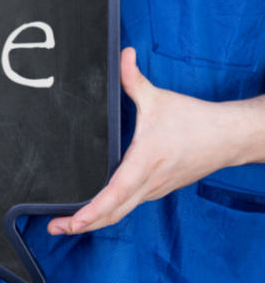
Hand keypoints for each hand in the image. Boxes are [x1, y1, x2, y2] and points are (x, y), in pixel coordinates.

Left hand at [47, 47, 244, 235]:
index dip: (92, 210)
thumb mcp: (159, 98)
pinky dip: (109, 213)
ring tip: (67, 225)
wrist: (229, 138)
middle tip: (54, 228)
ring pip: (121, 213)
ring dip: (94, 221)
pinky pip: (129, 206)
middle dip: (81, 224)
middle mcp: (149, 182)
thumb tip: (123, 54)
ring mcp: (154, 189)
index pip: (115, 193)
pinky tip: (94, 211)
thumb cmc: (195, 120)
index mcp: (145, 161)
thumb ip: (134, 78)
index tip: (72, 221)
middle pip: (113, 213)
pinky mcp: (157, 189)